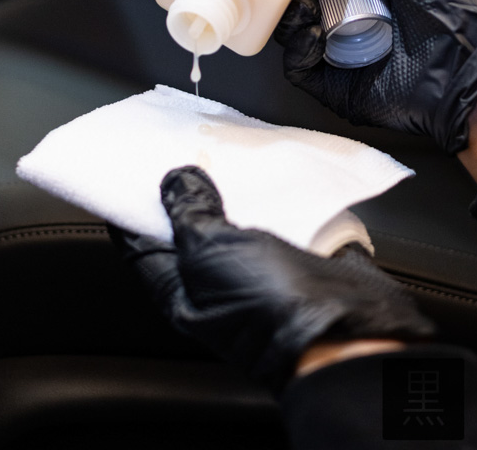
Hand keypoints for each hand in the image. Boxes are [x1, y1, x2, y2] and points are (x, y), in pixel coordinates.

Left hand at [112, 166, 433, 392]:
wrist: (350, 334)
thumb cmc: (271, 310)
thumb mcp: (210, 251)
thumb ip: (189, 212)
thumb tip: (175, 181)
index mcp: (184, 289)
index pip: (142, 243)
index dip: (130, 206)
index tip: (126, 166)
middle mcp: (220, 281)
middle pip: (194, 225)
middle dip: (189, 186)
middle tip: (182, 142)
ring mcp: (263, 268)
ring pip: (239, 216)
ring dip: (235, 184)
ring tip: (227, 144)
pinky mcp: (301, 254)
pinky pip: (282, 216)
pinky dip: (277, 192)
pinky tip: (273, 166)